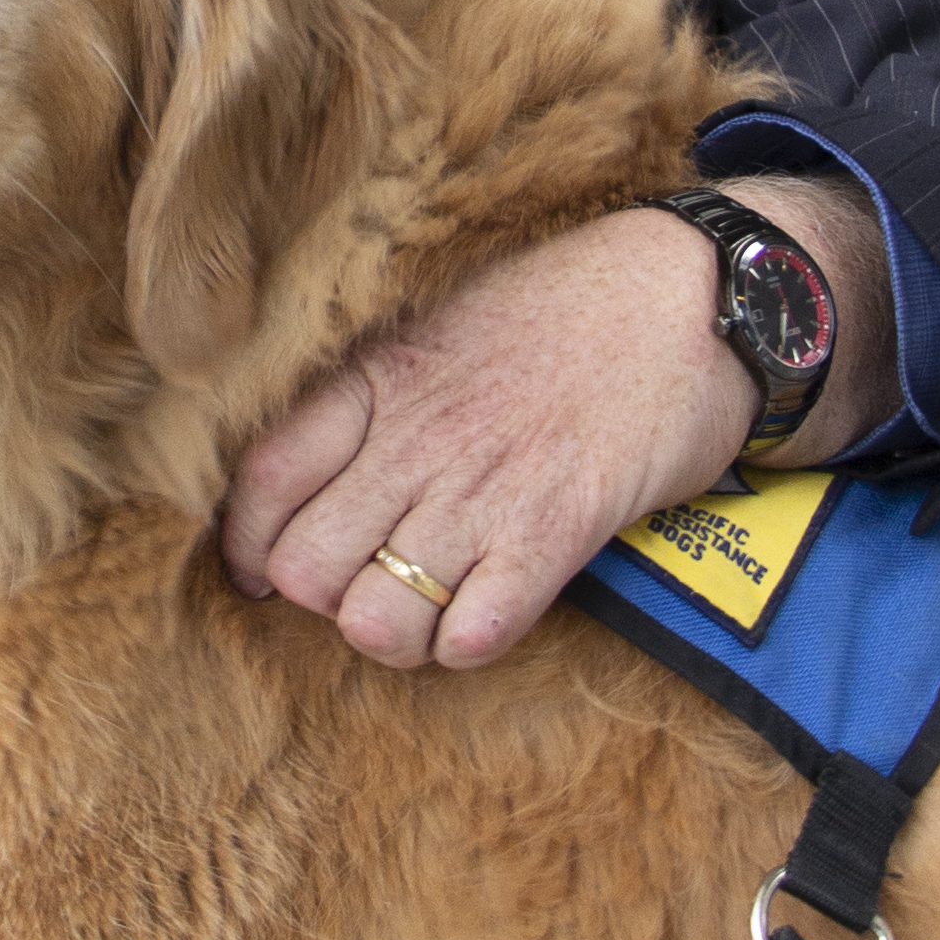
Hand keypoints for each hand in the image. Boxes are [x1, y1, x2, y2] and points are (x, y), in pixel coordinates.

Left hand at [218, 180, 887, 672]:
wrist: (692, 296)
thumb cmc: (566, 309)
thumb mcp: (439, 323)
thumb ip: (372, 393)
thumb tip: (310, 468)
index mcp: (375, 379)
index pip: (261, 482)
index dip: (247, 542)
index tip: (262, 567)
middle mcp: (415, 440)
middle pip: (305, 570)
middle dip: (325, 597)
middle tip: (368, 581)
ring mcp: (482, 490)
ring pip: (376, 620)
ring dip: (396, 633)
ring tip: (429, 606)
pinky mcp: (555, 533)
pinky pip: (472, 635)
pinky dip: (470, 644)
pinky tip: (489, 610)